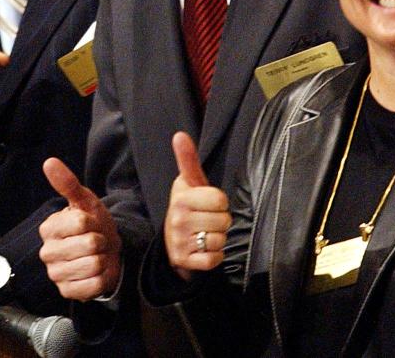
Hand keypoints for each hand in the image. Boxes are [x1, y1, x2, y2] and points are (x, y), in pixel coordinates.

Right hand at [38, 157, 121, 300]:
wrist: (106, 252)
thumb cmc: (93, 225)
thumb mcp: (85, 201)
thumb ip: (67, 183)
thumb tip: (50, 162)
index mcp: (49, 228)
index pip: (81, 222)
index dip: (94, 222)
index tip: (91, 224)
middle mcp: (48, 252)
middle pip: (89, 244)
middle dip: (101, 241)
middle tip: (96, 242)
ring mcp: (56, 274)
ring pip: (93, 265)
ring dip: (102, 260)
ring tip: (96, 256)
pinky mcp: (67, 292)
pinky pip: (93, 285)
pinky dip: (101, 279)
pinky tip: (95, 272)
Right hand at [163, 132, 230, 280]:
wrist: (171, 239)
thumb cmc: (188, 206)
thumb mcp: (188, 182)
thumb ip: (187, 159)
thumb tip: (180, 135)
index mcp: (181, 198)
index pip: (220, 200)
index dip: (220, 202)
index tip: (208, 203)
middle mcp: (178, 219)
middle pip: (224, 221)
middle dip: (220, 221)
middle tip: (207, 220)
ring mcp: (180, 242)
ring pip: (220, 240)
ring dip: (217, 239)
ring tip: (205, 233)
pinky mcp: (185, 260)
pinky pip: (214, 259)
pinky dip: (214, 256)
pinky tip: (203, 249)